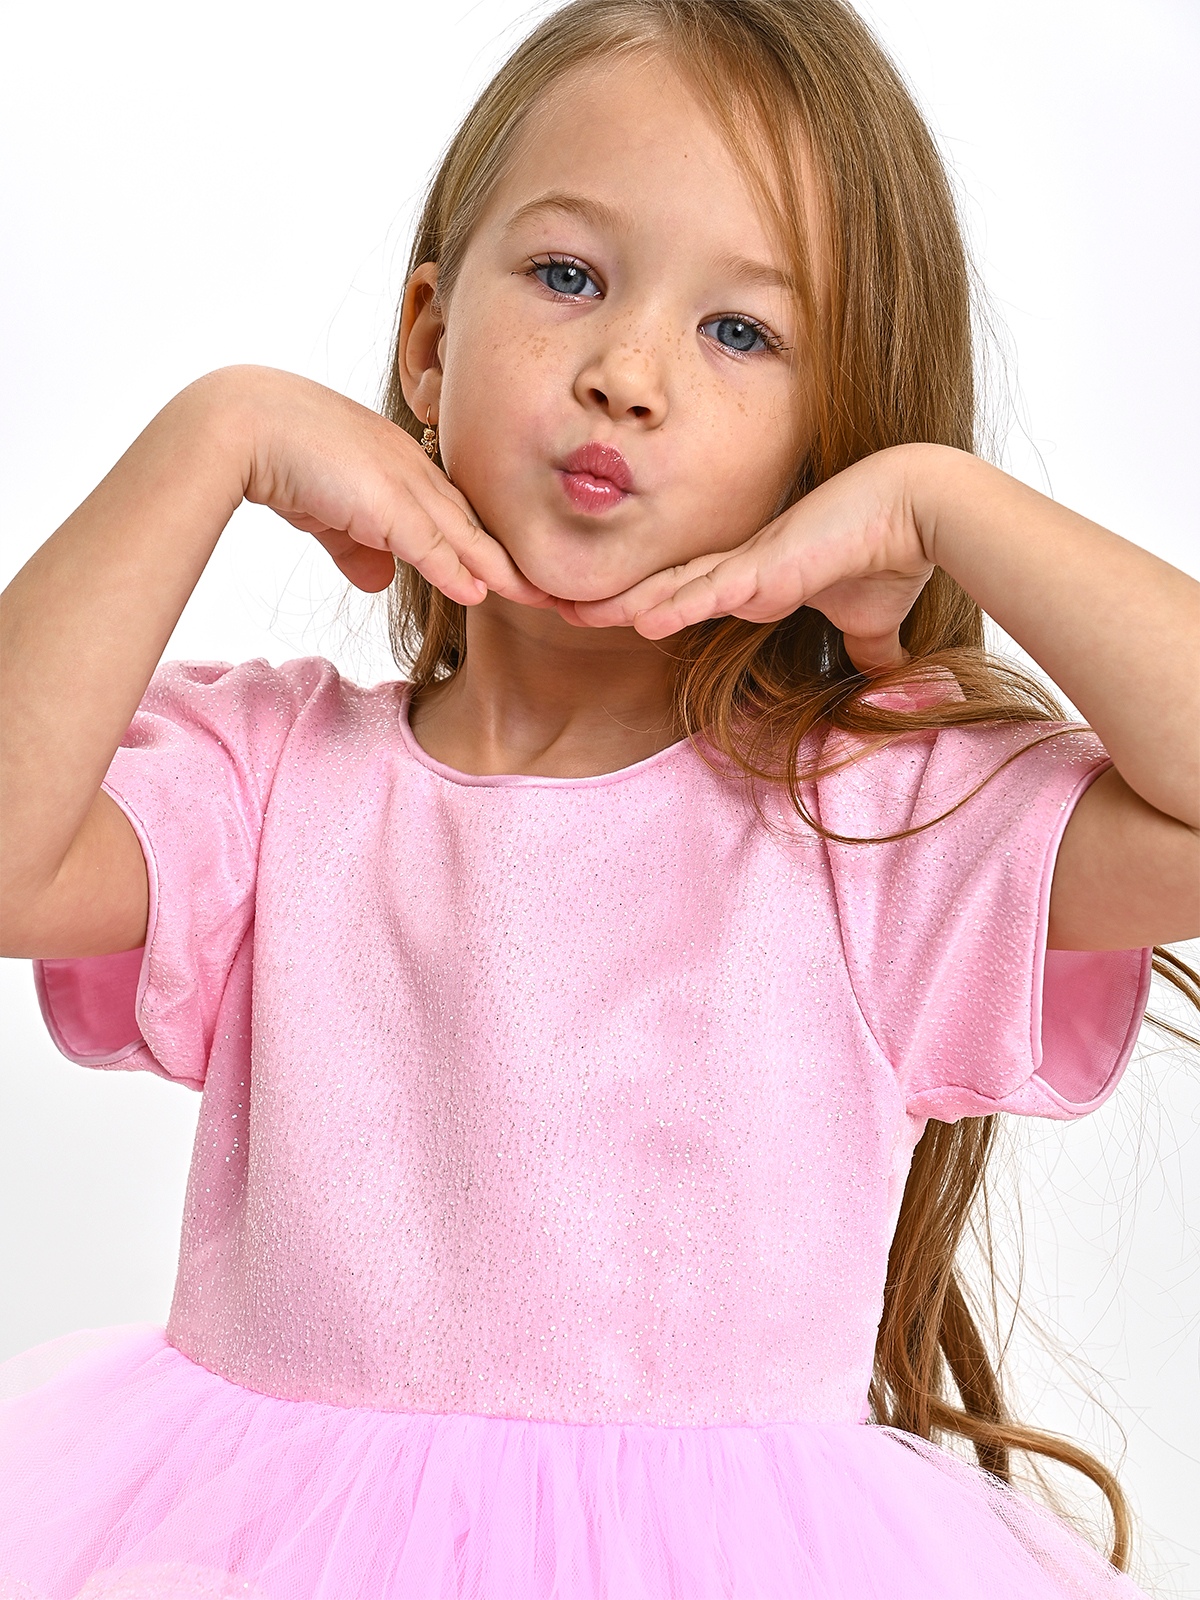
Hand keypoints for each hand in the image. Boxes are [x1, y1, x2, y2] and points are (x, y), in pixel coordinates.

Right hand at [233, 367, 547, 607]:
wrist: (239, 425)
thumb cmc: (275, 456)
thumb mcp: (325, 511)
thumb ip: (355, 546)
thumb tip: (378, 580)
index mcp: (400, 465)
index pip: (457, 512)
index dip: (489, 545)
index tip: (519, 572)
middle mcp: (410, 468)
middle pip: (474, 522)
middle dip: (514, 557)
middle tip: (554, 585)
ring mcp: (399, 481)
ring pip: (463, 534)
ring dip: (501, 568)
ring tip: (539, 596)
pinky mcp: (383, 500)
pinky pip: (430, 542)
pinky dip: (457, 568)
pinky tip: (482, 592)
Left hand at [565, 445, 935, 673]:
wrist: (922, 510)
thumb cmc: (896, 555)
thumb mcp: (870, 621)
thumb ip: (865, 651)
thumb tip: (880, 682)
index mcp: (759, 578)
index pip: (691, 593)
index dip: (650, 603)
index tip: (612, 615)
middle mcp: (744, 569)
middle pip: (663, 588)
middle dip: (613, 601)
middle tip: (560, 607)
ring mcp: (751, 567)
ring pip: (671, 588)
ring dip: (621, 604)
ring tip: (568, 612)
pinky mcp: (769, 567)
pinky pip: (712, 591)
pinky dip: (676, 606)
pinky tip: (639, 621)